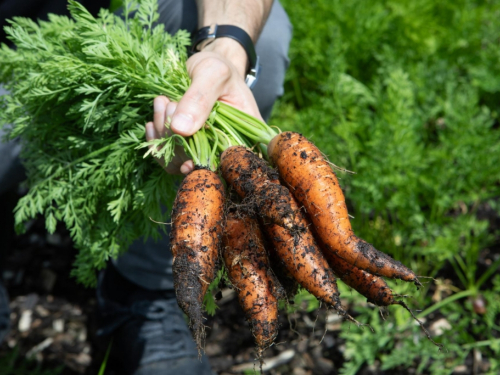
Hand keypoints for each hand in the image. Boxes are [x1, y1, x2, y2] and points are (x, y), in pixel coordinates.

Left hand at [146, 38, 262, 174]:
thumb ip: (199, 99)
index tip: (183, 142)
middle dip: (177, 138)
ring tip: (163, 103)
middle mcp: (226, 149)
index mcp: (245, 137)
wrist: (206, 65)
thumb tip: (181, 130)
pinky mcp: (186, 146)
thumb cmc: (217, 67)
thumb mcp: (213, 73)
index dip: (203, 161)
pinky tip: (153, 120)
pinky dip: (156, 140)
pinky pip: (168, 157)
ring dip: (163, 136)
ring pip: (178, 162)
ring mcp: (204, 150)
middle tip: (170, 104)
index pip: (226, 164)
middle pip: (199, 165)